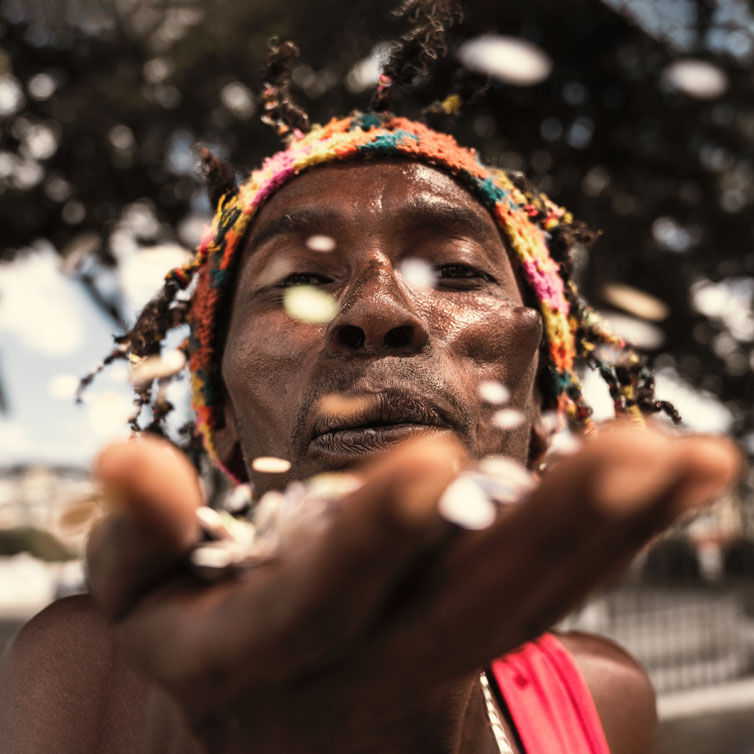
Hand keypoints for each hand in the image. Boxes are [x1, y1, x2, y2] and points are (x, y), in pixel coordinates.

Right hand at [86, 424, 740, 750]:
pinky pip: (567, 582)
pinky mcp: (491, 629)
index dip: (375, 537)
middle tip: (636, 452)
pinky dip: (630, 527)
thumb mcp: (142, 600)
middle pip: (472, 599)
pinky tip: (685, 468)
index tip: (431, 460)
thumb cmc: (206, 638)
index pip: (326, 594)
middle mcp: (376, 653)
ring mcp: (447, 647)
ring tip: (692, 456)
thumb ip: (137, 534)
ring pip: (540, 592)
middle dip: (554, 525)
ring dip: (618, 524)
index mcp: (273, 640)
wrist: (283, 724)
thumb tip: (124, 458)